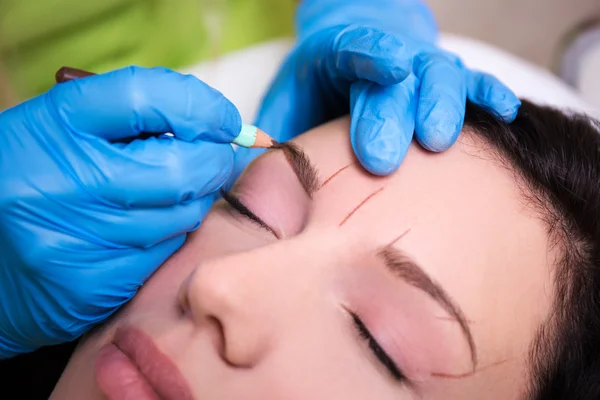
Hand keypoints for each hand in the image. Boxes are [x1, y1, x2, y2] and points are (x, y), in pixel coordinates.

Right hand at [0, 66, 239, 357]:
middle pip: (179, 165)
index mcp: (55, 124)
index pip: (144, 96)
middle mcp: (64, 179)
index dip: (199, 105)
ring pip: (181, 214)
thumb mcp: (63, 132)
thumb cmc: (34, 181)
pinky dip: (170, 234)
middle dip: (213, 160)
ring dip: (196, 199)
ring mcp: (79, 235)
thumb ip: (129, 120)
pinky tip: (148, 226)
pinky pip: (164, 251)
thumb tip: (212, 122)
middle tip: (216, 157)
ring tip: (177, 191)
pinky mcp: (93, 282)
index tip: (225, 118)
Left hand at [232, 0, 519, 178]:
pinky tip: (505, 110)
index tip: (388, 73)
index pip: (354, 47)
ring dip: (442, 103)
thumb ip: (271, 142)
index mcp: (333, 53)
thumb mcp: (282, 110)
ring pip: (438, 71)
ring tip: (439, 139)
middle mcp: (383, 55)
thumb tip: (257, 190)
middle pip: (398, 72)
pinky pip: (470, 82)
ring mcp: (417, 65)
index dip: (372, 56)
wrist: (343, 60)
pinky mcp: (441, 82)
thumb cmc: (310, 94)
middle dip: (393, 112)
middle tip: (382, 159)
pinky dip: (487, 94)